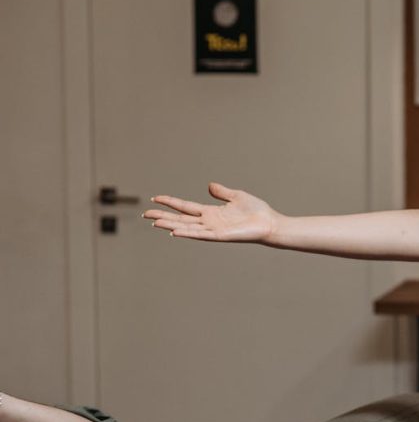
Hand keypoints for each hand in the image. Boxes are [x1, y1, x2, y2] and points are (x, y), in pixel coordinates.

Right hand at [142, 183, 279, 243]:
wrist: (269, 223)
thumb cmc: (256, 212)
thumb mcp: (236, 197)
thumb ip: (221, 192)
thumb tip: (209, 185)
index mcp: (211, 212)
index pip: (185, 207)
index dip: (171, 202)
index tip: (155, 199)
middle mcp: (209, 222)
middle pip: (181, 218)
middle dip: (163, 216)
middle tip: (145, 214)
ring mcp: (213, 230)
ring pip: (187, 227)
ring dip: (170, 225)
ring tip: (154, 223)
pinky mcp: (221, 236)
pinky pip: (201, 234)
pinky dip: (188, 233)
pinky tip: (175, 231)